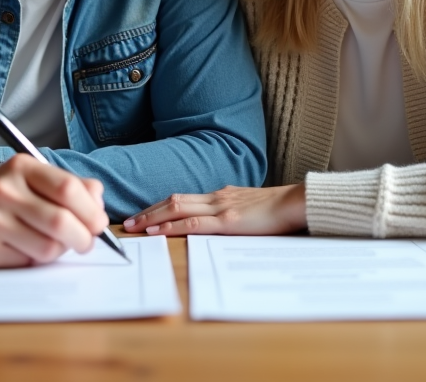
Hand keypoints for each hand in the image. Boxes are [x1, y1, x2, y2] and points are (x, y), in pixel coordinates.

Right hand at [0, 154, 108, 268]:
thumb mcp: (29, 178)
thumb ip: (68, 185)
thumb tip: (98, 198)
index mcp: (21, 167)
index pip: (68, 189)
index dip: (91, 211)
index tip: (98, 224)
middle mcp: (4, 189)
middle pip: (61, 222)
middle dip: (82, 238)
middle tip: (85, 243)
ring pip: (46, 248)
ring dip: (57, 252)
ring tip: (50, 245)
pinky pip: (24, 263)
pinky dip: (32, 262)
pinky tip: (23, 250)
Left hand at [122, 184, 306, 236]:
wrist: (297, 203)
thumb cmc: (279, 209)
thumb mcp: (251, 206)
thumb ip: (233, 210)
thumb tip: (221, 218)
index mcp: (221, 195)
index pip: (182, 198)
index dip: (160, 206)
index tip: (143, 214)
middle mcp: (216, 197)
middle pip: (173, 200)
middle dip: (148, 211)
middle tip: (127, 221)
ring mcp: (221, 208)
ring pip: (177, 208)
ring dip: (152, 217)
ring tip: (134, 226)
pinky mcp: (228, 221)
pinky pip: (193, 223)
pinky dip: (171, 226)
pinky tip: (158, 231)